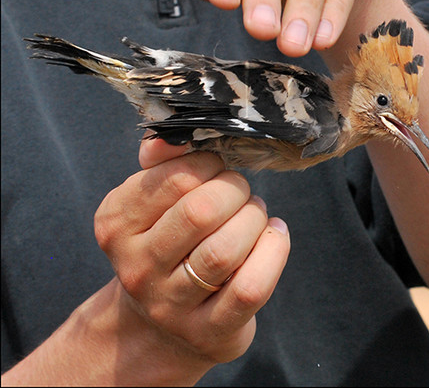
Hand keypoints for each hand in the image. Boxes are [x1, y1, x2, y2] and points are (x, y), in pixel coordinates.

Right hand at [94, 137, 289, 370]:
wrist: (160, 326)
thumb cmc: (167, 245)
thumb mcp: (151, 204)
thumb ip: (161, 163)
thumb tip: (170, 134)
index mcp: (116, 225)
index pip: (174, 178)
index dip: (210, 164)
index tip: (219, 168)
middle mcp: (137, 267)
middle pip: (202, 212)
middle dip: (236, 190)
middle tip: (241, 191)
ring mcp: (171, 305)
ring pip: (225, 250)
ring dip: (254, 220)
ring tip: (256, 214)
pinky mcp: (209, 331)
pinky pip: (251, 287)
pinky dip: (273, 252)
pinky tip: (274, 236)